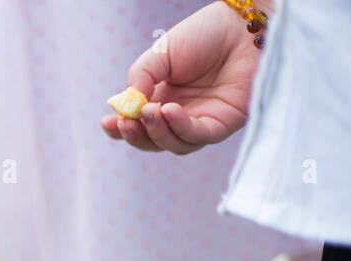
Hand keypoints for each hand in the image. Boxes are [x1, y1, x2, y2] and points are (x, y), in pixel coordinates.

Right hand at [101, 1, 261, 153]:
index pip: (137, 125)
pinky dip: (180, 128)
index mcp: (163, 98)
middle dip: (135, 136)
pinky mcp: (224, 123)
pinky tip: (170, 111)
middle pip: (153, 141)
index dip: (120, 129)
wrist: (243, 25)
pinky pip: (198, 136)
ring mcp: (202, 120)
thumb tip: (127, 107)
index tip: (107, 123)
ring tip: (150, 112)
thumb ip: (140, 79)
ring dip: (157, 133)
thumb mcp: (160, 54)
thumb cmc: (204, 34)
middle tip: (125, 122)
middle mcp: (182, 114)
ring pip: (174, 145)